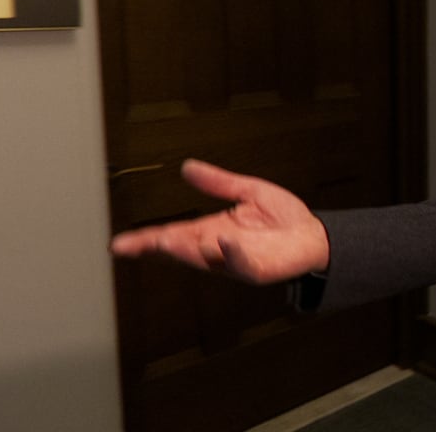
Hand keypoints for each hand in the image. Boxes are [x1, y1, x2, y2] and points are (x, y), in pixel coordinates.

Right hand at [110, 159, 329, 283]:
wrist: (315, 235)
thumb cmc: (284, 219)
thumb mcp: (248, 192)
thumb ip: (218, 183)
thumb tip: (187, 167)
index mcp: (211, 230)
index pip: (172, 234)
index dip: (146, 240)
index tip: (120, 243)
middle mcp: (218, 248)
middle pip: (180, 249)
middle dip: (155, 247)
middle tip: (128, 246)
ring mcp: (235, 261)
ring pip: (203, 258)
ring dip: (184, 250)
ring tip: (163, 242)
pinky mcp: (256, 268)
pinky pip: (240, 262)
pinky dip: (230, 253)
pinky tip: (221, 241)